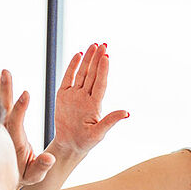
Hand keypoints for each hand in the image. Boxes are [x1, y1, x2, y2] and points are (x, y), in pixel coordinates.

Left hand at [0, 68, 55, 185]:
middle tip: (5, 72)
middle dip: (4, 89)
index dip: (20, 108)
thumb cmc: (23, 174)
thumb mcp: (35, 174)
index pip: (15, 122)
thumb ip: (42, 166)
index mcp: (13, 141)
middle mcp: (1, 132)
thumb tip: (50, 158)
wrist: (2, 177)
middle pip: (2, 108)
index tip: (25, 93)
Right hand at [52, 42, 129, 156]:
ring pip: (82, 73)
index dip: (103, 70)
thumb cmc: (86, 141)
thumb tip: (126, 113)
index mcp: (95, 105)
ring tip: (93, 46)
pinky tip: (78, 55)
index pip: (100, 83)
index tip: (107, 56)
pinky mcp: (63, 95)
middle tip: (103, 44)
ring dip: (88, 59)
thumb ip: (110, 121)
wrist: (70, 145)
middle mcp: (86, 97)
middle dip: (98, 59)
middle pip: (93, 74)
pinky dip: (72, 66)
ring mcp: (75, 95)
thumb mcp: (99, 133)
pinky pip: (68, 78)